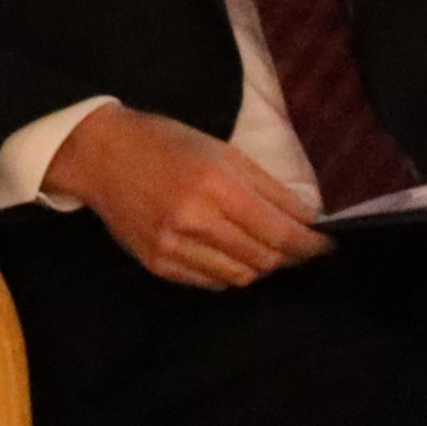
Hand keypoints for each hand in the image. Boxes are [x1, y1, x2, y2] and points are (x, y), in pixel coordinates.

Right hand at [51, 104, 330, 289]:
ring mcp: (173, 247)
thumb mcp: (222, 151)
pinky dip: (228, 272)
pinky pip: (211, 283)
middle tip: (294, 245)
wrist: (100, 155)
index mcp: (216, 186)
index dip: (311, 245)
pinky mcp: (158, 264)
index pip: (281, 233)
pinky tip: (223, 251)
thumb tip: (308, 220)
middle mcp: (195, 221)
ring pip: (241, 277)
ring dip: (258, 265)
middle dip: (288, 256)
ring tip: (256, 245)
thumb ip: (268, 188)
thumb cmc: (166, 143)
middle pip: (265, 260)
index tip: (326, 245)